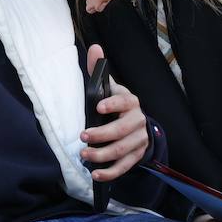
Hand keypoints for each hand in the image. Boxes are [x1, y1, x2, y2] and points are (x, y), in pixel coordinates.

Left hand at [79, 45, 148, 181]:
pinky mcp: (137, 156)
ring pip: (122, 150)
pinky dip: (111, 172)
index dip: (112, 104)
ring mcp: (139, 140)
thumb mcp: (109, 87)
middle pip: (121, 130)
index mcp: (130, 101)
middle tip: (82, 137)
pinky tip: (96, 175)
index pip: (125, 101)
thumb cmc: (115, 104)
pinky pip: (125, 166)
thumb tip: (95, 47)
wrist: (137, 125)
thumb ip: (99, 69)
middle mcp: (138, 121)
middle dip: (101, 135)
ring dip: (103, 155)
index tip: (97, 107)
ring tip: (84, 155)